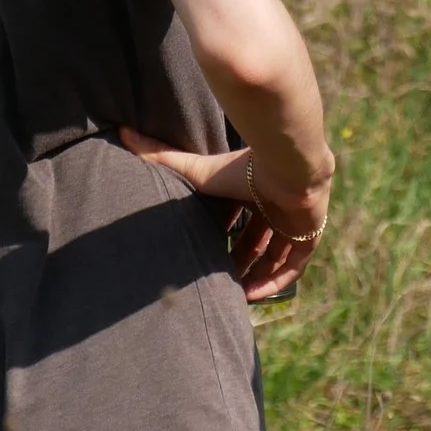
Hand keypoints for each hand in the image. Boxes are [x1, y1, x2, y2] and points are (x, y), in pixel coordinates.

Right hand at [119, 127, 330, 303]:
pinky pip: (294, 265)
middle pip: (257, 240)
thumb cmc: (240, 168)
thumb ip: (160, 156)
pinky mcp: (310, 232)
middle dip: (239, 262)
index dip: (225, 240)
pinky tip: (254, 295)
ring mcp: (294, 220)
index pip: (238, 220)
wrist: (285, 165)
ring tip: (236, 296)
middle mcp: (274, 204)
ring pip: (276, 255)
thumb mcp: (196, 170)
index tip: (207, 258)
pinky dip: (276, 281)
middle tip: (221, 283)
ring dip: (257, 276)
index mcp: (252, 191)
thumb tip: (120, 134)